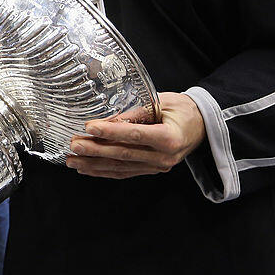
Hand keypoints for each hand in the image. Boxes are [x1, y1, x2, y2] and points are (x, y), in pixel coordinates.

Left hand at [66, 92, 205, 178]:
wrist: (202, 125)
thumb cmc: (182, 109)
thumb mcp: (161, 102)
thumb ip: (134, 113)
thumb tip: (105, 120)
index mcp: (169, 138)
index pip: (134, 136)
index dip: (110, 132)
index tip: (89, 128)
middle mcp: (164, 157)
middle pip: (123, 155)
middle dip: (95, 151)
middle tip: (74, 145)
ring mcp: (158, 166)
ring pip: (121, 167)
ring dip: (94, 165)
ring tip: (72, 160)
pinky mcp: (151, 169)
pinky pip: (125, 172)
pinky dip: (104, 171)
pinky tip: (86, 169)